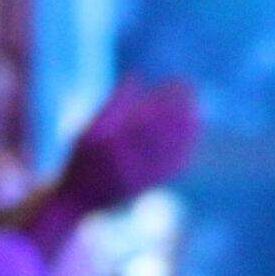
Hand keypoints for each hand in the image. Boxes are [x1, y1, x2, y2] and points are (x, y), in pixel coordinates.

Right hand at [56, 79, 200, 218]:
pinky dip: (183, 147)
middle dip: (179, 110)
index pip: (148, 115)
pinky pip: (171, 166)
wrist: (78, 199)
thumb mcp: (89, 129)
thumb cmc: (81, 159)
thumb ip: (112, 105)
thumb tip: (135, 76)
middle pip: (162, 131)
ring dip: (186, 129)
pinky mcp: (149, 186)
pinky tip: (192, 135)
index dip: (167, 98)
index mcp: (110, 144)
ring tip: (196, 110)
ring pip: (170, 149)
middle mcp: (126, 162)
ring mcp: (138, 176)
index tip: (178, 82)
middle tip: (192, 91)